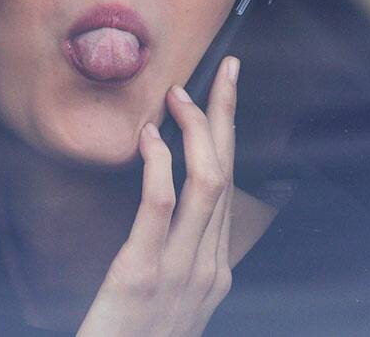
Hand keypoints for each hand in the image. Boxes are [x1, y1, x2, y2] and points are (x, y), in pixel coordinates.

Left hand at [77, 55, 239, 336]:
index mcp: (214, 269)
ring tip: (179, 96)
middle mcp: (207, 266)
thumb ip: (179, 255)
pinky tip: (148, 137)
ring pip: (207, 183)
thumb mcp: (172, 299)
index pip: (229, 186)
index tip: (224, 95)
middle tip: (224, 70)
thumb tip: (171, 207)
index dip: (229, 135)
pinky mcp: (140, 274)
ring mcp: (179, 271)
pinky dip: (159, 164)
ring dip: (196, 130)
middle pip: (226, 174)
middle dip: (227, 116)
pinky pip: (159, 207)